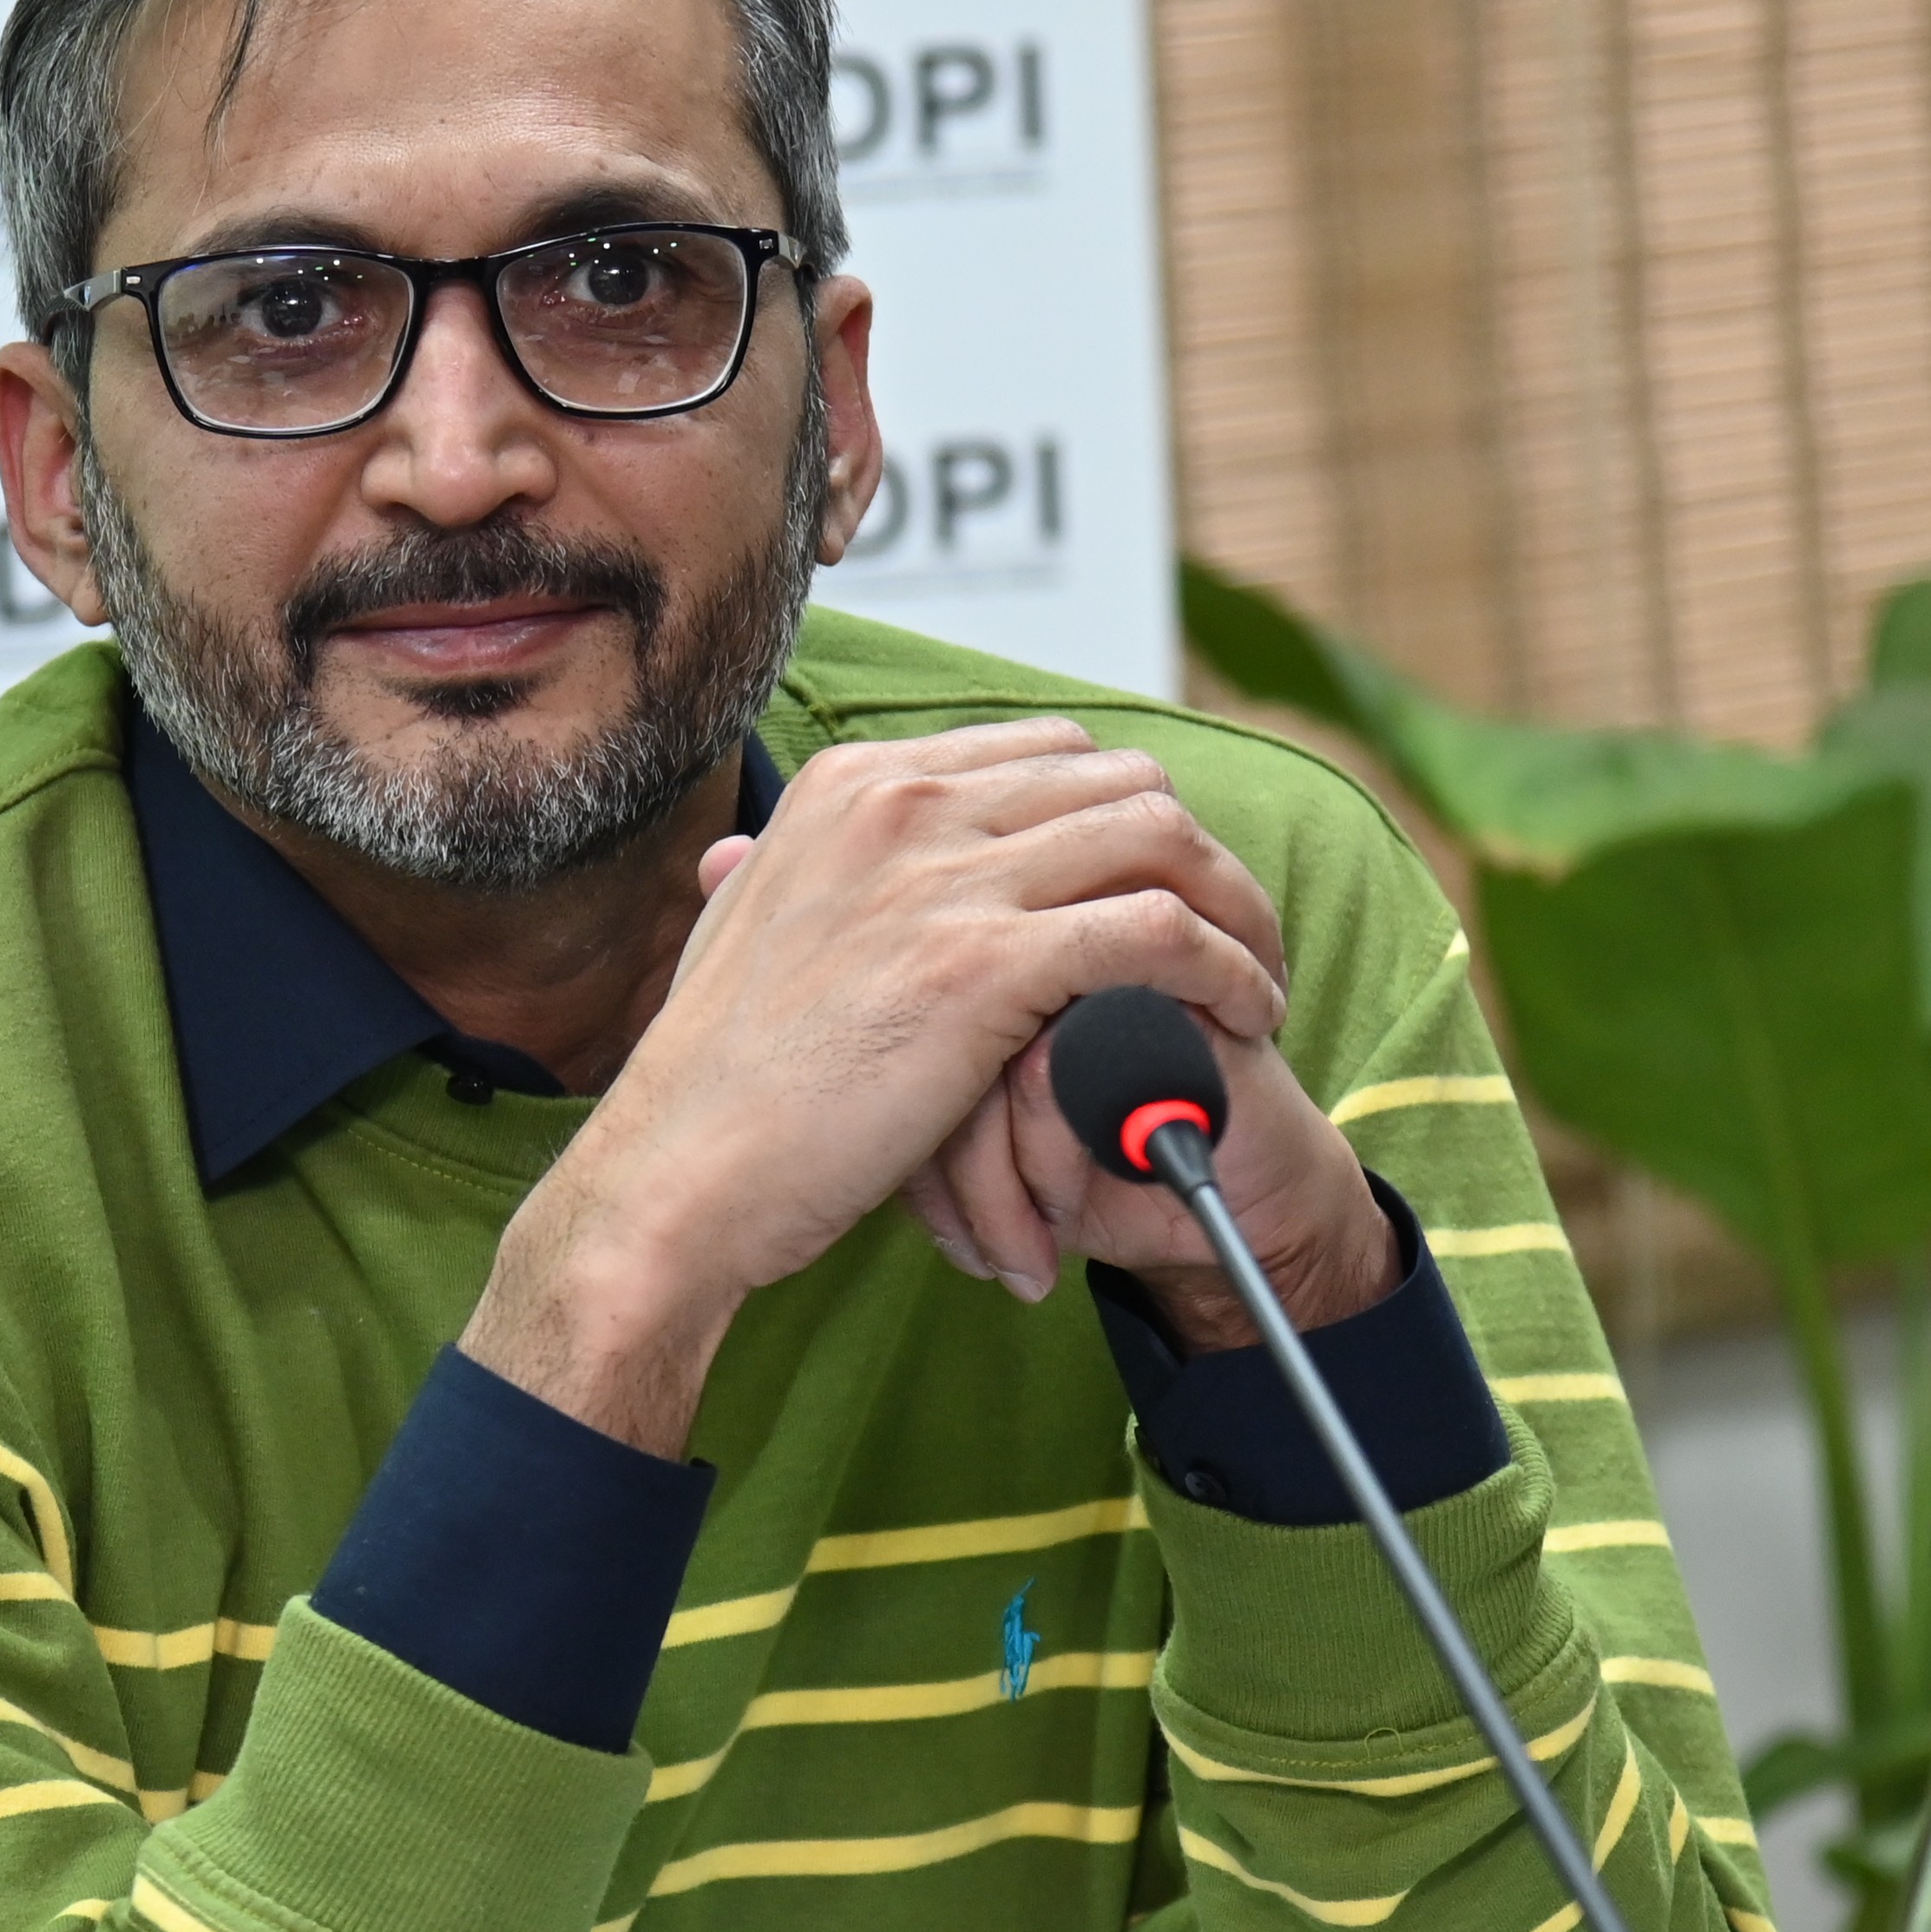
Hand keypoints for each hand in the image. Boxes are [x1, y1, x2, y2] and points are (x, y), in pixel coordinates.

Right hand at [462, 721, 1346, 1451]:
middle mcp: (903, 803)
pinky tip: (1241, 1018)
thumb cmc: (714, 1088)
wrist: (677, 1177)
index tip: (1167, 888)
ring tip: (1253, 981)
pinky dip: (1224, 969)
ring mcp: (944, 876)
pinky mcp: (985, 963)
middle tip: (1234, 937)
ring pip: (1161, 838)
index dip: (1129, 820)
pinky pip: (1160, 932)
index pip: (1051, 753)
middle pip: (1122, 782)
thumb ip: (778, 875)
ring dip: (1233, 908)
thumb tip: (749, 852)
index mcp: (854, 786)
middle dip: (1198, 857)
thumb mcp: (738, 934)